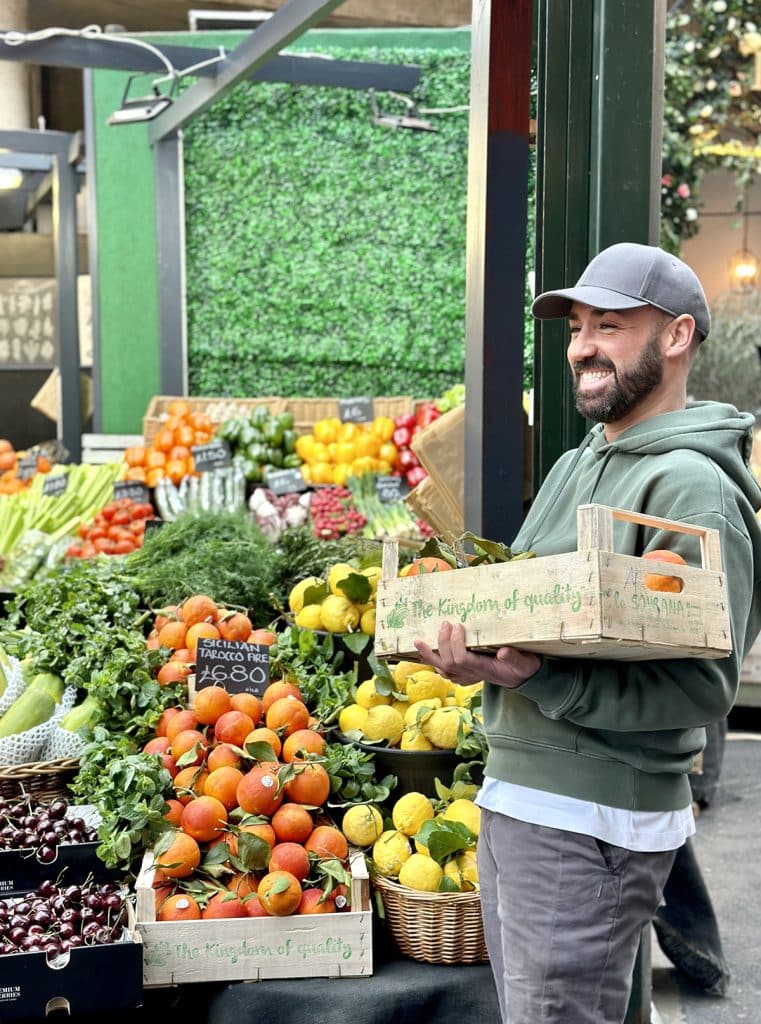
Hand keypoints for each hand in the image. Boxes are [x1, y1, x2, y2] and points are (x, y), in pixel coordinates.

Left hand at [414, 621, 541, 688]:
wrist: (523, 679)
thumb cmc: (523, 668)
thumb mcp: (525, 662)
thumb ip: (515, 658)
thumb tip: (504, 652)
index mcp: (484, 668)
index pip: (462, 659)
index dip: (455, 644)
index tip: (457, 626)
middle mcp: (472, 674)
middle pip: (448, 663)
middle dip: (442, 643)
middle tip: (445, 624)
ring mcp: (467, 676)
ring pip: (443, 669)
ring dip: (430, 655)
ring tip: (419, 641)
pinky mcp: (465, 674)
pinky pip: (445, 671)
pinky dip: (434, 662)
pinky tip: (427, 652)